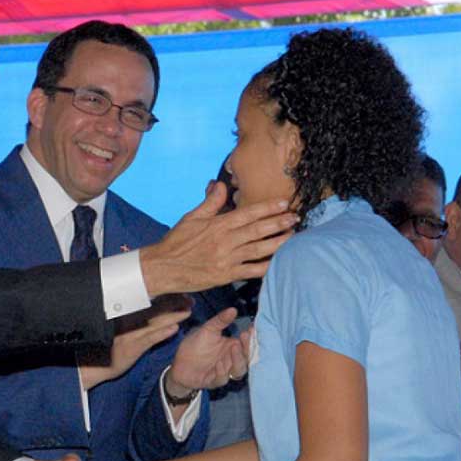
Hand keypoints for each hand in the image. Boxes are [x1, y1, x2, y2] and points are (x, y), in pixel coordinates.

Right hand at [80, 296, 191, 389]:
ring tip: (188, 311)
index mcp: (125, 313)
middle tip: (190, 298)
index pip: (148, 300)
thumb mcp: (116, 328)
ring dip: (173, 316)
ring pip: (155, 321)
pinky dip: (162, 333)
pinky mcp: (132, 347)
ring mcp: (131, 333)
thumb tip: (148, 308)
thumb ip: (131, 317)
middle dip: (174, 303)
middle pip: (154, 308)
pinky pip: (149, 338)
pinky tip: (174, 329)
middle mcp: (128, 319)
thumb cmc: (104, 345)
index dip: (165, 295)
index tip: (180, 290)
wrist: (92, 364)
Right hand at [140, 183, 296, 296]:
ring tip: (293, 236)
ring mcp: (227, 259)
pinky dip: (266, 267)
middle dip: (279, 223)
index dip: (268, 207)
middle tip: (296, 217)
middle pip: (258, 230)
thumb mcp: (192, 217)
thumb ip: (211, 202)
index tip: (284, 202)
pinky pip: (251, 271)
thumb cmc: (176, 242)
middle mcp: (225, 241)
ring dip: (278, 243)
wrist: (163, 268)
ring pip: (259, 250)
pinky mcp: (226, 275)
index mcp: (218, 225)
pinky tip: (279, 262)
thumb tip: (222, 185)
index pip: (248, 213)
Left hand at [166, 307, 246, 396]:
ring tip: (233, 348)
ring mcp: (225, 371)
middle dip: (248, 348)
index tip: (251, 328)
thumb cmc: (195, 345)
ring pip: (239, 370)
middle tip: (244, 336)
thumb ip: (220, 321)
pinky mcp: (215, 381)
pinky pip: (223, 379)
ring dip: (238, 360)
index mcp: (233, 346)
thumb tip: (233, 309)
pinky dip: (223, 372)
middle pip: (247, 357)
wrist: (179, 364)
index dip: (251, 337)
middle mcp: (232, 360)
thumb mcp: (207, 329)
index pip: (248, 343)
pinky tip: (219, 363)